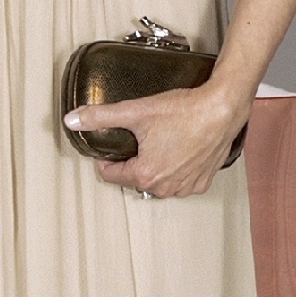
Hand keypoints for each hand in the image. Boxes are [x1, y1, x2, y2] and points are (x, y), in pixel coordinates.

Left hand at [64, 81, 249, 199]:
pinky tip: (177, 150)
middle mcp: (166, 187)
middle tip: (136, 140)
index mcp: (146, 175)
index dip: (105, 159)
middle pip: (135, 179)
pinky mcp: (203, 181)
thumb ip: (101, 117)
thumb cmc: (185, 112)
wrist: (222, 109)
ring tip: (158, 143)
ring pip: (159, 182)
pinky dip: (176, 169)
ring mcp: (186, 186)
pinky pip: (181, 181)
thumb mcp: (136, 111)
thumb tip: (73, 120)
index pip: (111, 175)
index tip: (109, 148)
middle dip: (132, 162)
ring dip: (154, 168)